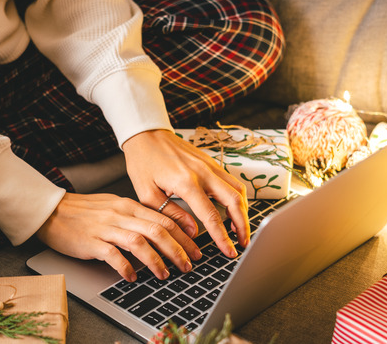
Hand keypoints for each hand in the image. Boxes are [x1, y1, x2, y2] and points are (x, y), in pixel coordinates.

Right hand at [36, 192, 200, 280]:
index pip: (164, 218)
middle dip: (178, 249)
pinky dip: (127, 267)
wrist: (53, 211)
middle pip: (158, 230)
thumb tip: (161, 231)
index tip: (196, 248)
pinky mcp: (92, 241)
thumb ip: (136, 217)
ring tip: (165, 274)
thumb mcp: (114, 207)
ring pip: (140, 242)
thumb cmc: (83, 211)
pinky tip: (133, 276)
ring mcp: (107, 228)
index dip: (184, 235)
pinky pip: (114, 255)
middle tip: (189, 265)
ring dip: (157, 261)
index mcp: (129, 206)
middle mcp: (121, 215)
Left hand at [122, 129, 249, 257]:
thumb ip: (171, 214)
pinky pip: (232, 180)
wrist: (146, 134)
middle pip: (235, 201)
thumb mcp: (147, 193)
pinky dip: (238, 197)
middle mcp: (203, 172)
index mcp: (186, 182)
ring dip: (244, 211)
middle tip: (243, 243)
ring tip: (240, 230)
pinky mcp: (211, 161)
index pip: (211, 216)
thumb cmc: (142, 162)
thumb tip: (192, 232)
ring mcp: (210, 164)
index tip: (229, 251)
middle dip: (243, 225)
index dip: (222, 237)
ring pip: (238, 189)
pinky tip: (234, 209)